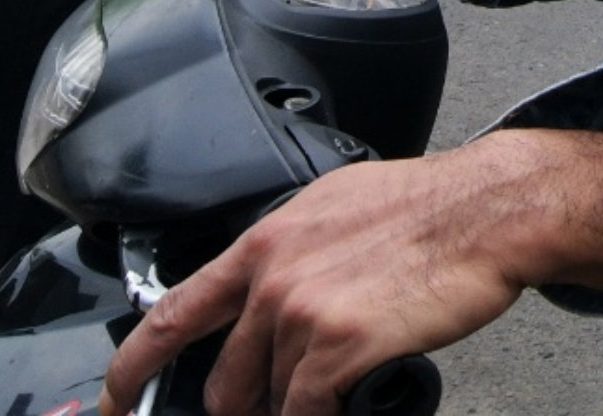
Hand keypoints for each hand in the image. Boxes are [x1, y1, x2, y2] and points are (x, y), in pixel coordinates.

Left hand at [99, 131, 602, 415]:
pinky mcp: (340, 348)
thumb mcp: (332, 207)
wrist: (486, 212)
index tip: (116, 399)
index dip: (133, 367)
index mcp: (264, 242)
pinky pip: (306, 414)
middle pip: (224, 380)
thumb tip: (264, 291)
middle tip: (272, 408)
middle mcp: (272, 277)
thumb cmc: (424, 207)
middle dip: (242, 410)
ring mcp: (302, 314)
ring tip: (331, 392)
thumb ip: (287, 252)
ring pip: (270, 401)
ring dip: (293, 411)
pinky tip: (347, 406)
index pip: (174, 313)